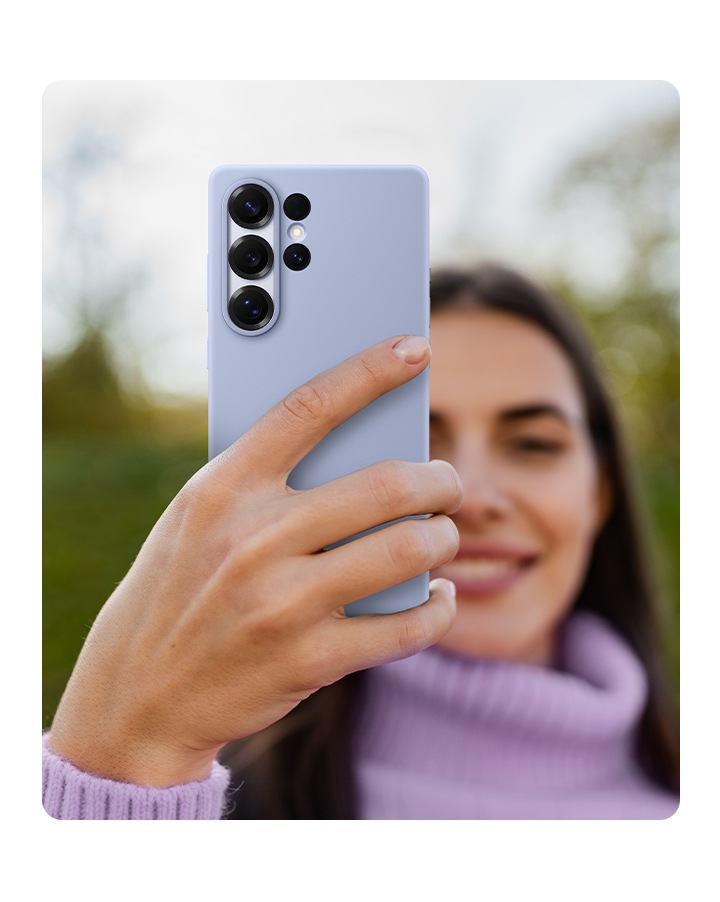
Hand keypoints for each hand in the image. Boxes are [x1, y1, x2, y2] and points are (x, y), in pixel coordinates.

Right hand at [48, 335, 460, 786]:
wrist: (139, 694)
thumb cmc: (179, 590)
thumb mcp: (200, 519)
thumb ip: (264, 482)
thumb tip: (361, 449)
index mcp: (223, 489)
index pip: (308, 408)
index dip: (369, 371)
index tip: (415, 348)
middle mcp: (253, 538)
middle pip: (385, 484)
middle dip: (439, 481)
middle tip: (447, 485)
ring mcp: (281, 602)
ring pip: (407, 550)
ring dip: (443, 540)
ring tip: (441, 538)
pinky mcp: (308, 659)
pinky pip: (405, 626)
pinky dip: (435, 607)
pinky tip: (434, 596)